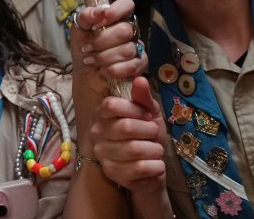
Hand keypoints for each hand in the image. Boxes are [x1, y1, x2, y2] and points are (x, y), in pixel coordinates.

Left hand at [75, 0, 146, 80]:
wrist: (85, 76)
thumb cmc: (84, 50)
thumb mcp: (78, 31)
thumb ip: (86, 16)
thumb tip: (100, 10)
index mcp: (115, 19)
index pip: (127, 4)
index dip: (116, 11)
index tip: (101, 21)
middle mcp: (129, 31)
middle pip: (125, 30)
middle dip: (102, 41)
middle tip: (87, 48)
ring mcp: (136, 48)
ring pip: (127, 50)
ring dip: (104, 57)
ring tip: (91, 61)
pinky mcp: (139, 66)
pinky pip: (133, 65)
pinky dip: (114, 69)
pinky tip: (104, 71)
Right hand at [90, 76, 168, 190]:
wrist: (150, 166)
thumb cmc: (147, 135)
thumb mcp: (149, 112)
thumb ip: (143, 97)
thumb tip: (140, 79)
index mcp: (102, 114)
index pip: (111, 105)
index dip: (136, 109)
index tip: (147, 116)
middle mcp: (96, 133)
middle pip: (125, 127)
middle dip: (149, 131)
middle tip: (154, 134)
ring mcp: (102, 155)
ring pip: (134, 149)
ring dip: (155, 150)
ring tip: (156, 151)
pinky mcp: (112, 174)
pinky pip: (139, 169)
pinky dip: (155, 167)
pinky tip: (155, 165)